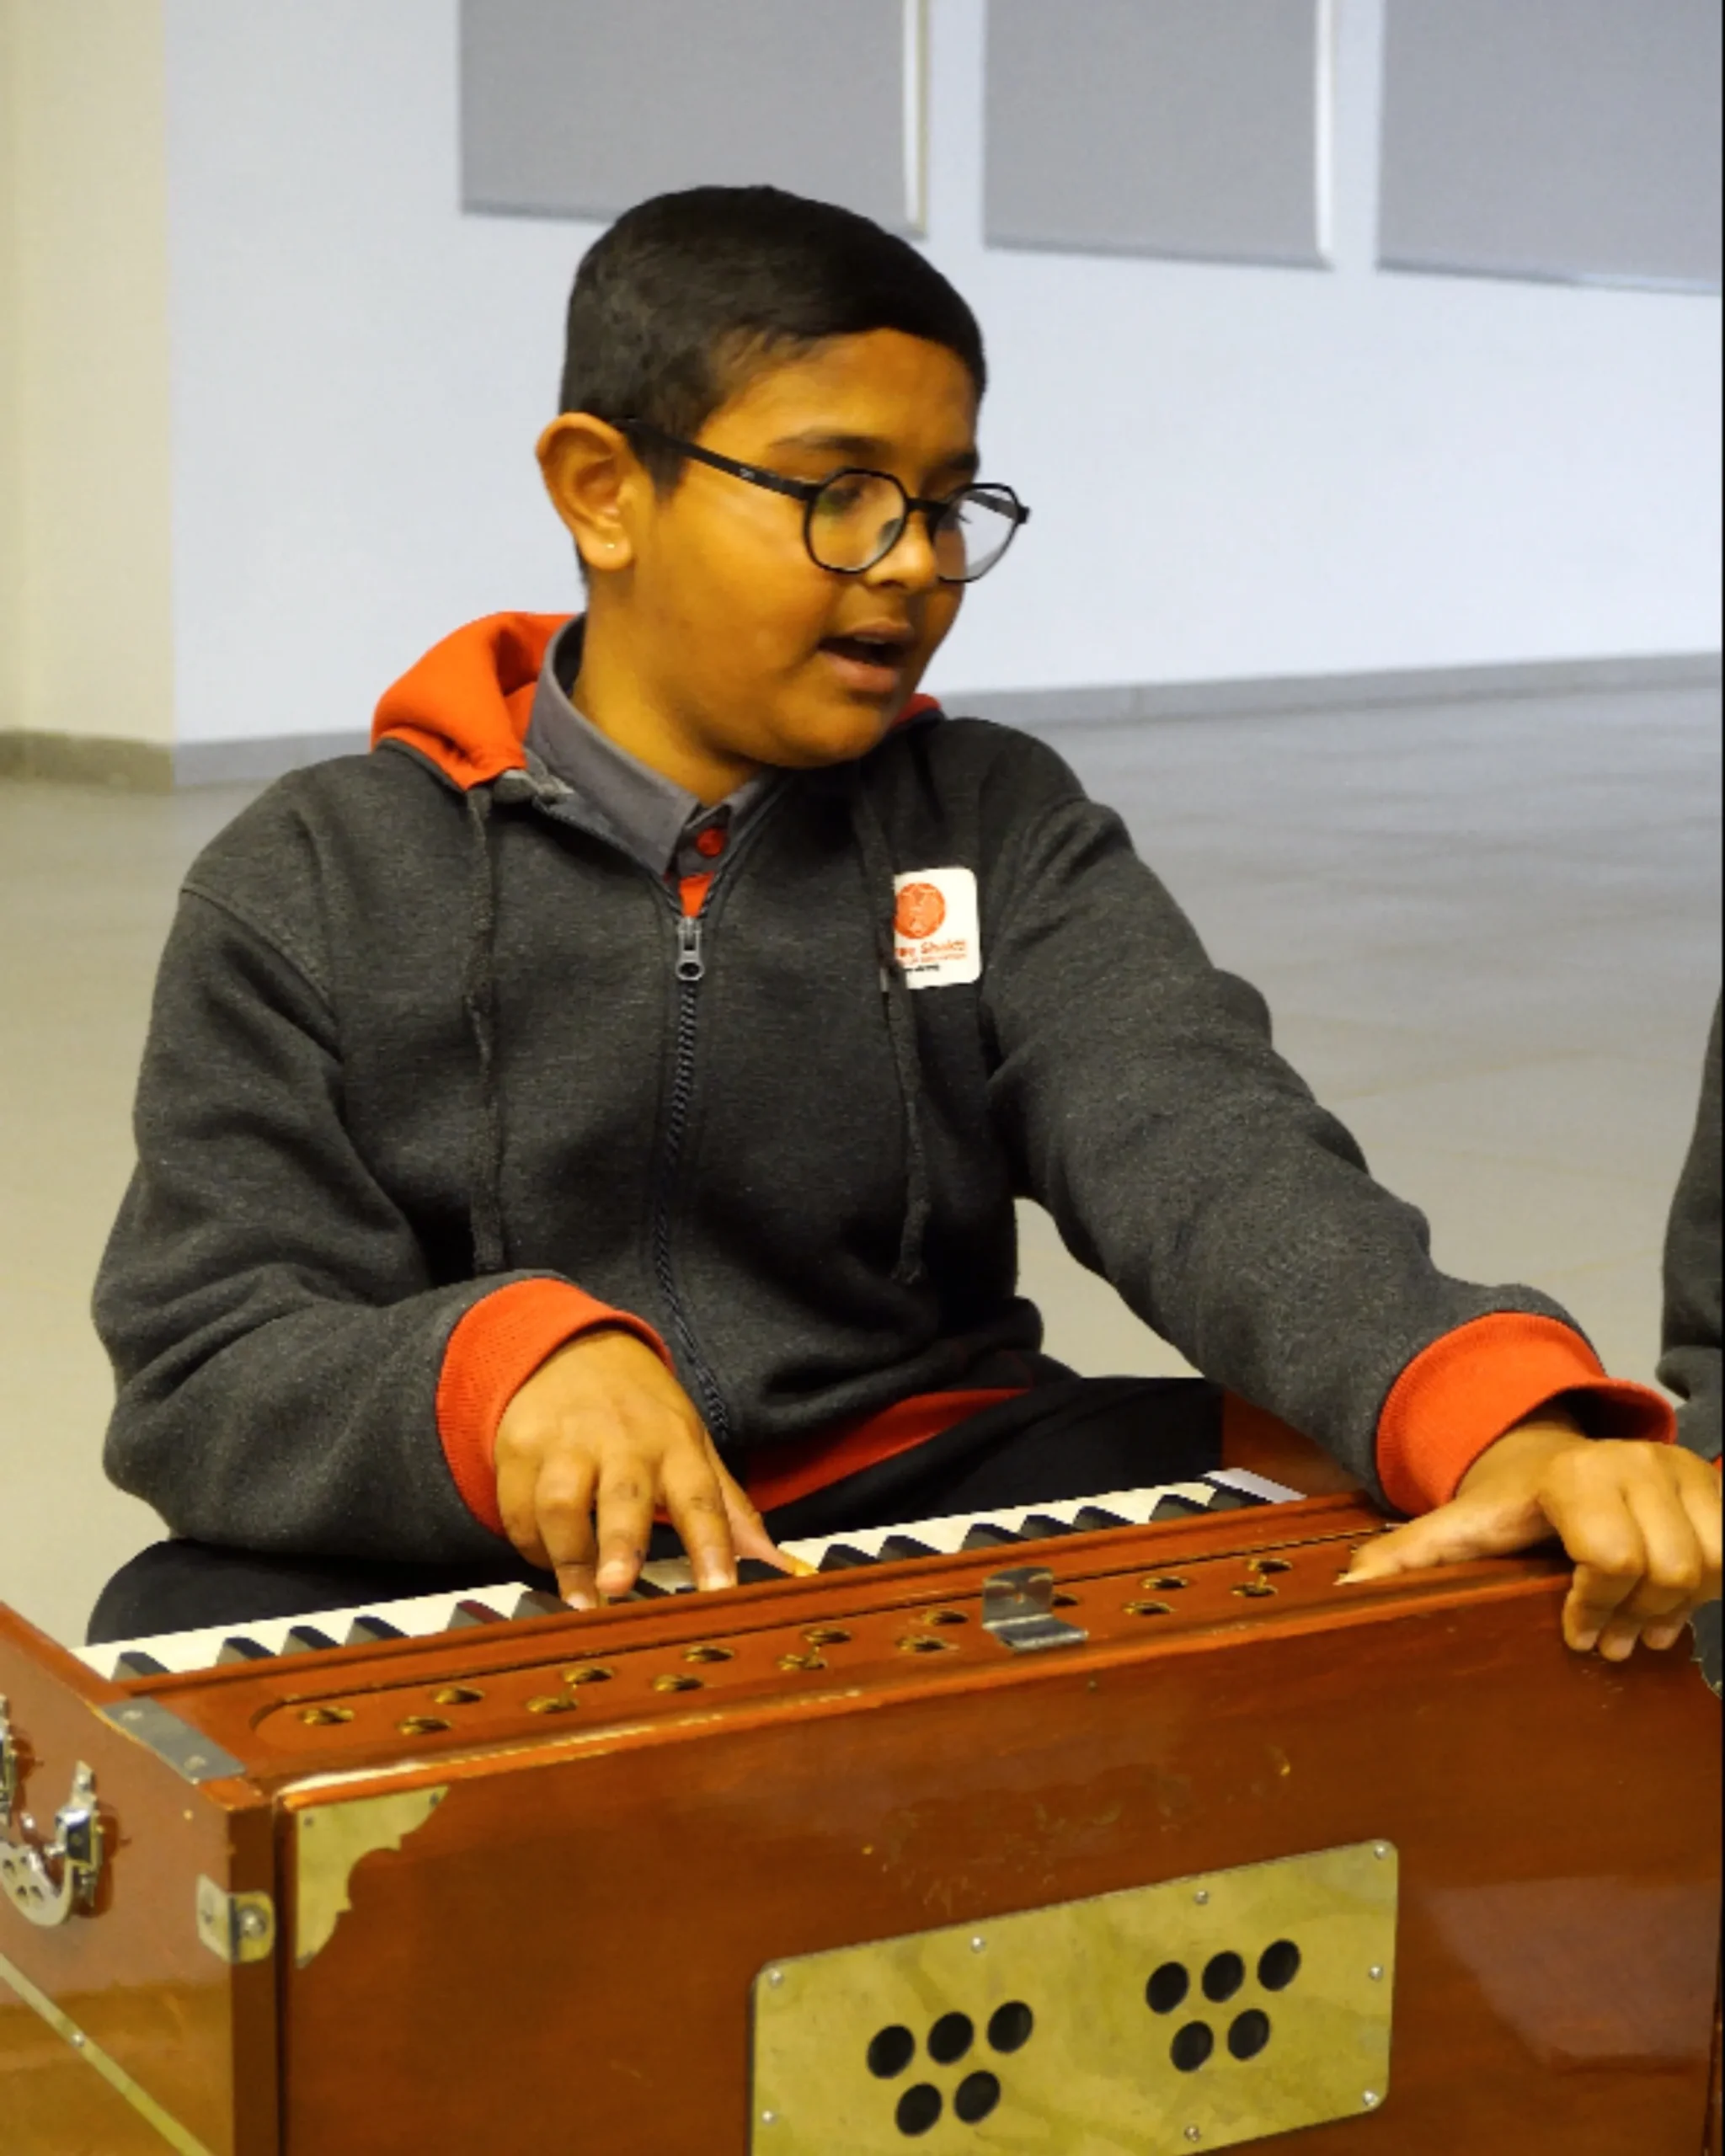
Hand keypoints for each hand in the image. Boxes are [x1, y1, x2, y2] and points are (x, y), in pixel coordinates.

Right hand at [493, 1328, 785, 1606]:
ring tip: (579, 1600)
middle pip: (623, 1495)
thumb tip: (779, 1566)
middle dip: (619, 1541)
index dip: (712, 1545)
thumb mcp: (694, 1446)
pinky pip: (518, 1507)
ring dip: (567, 1555)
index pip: (701, 1497)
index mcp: (676, 1445)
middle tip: (616, 1586)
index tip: (720, 1591)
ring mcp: (567, 1441)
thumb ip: (730, 1510)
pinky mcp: (520, 1446)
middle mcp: (623, 1441)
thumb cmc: (644, 1412)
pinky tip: (546, 1561)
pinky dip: (530, 1544)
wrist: (573, 1349)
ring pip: (560, 1502)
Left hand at [1344, 1412, 1721, 1658]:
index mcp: (1571, 1476)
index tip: (1574, 1634)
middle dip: (1635, 1617)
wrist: (1550, 1463)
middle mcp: (1632, 1461)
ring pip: (1708, 1566)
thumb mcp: (1455, 1530)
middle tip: (1609, 1641)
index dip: (1595, 1608)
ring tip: (1639, 1625)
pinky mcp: (1712, 1484)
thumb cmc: (1506, 1510)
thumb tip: (1349, 1587)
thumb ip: (1406, 1558)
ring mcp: (1679, 1469)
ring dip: (1677, 1608)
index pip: (1611, 1559)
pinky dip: (1710, 1589)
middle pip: (1665, 1570)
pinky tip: (1673, 1602)